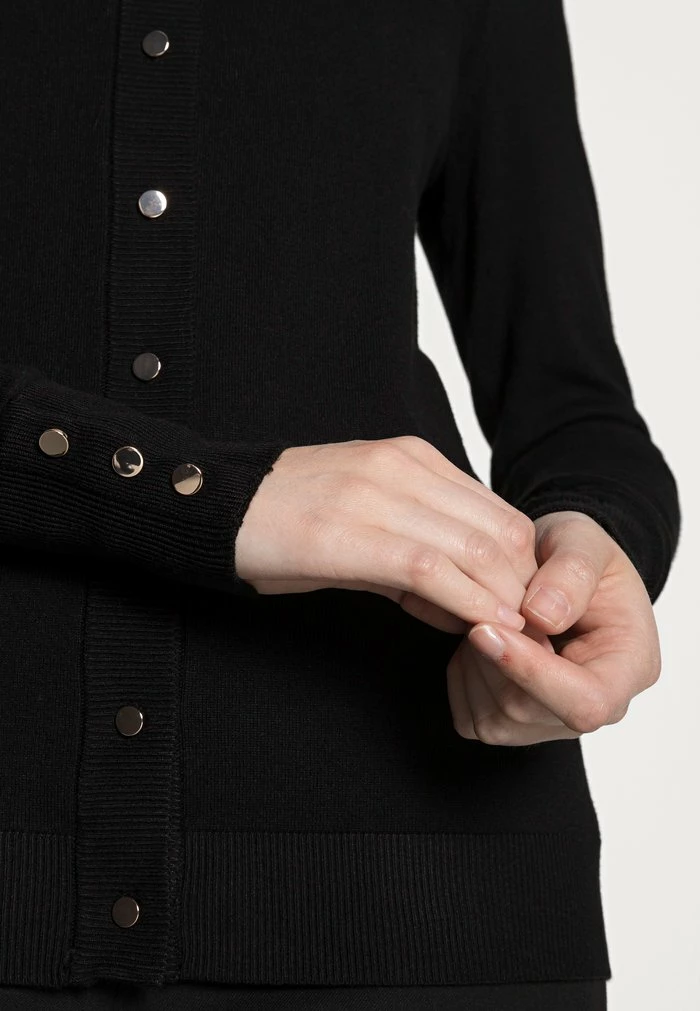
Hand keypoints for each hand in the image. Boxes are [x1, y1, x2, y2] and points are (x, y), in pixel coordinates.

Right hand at [235, 436, 539, 631]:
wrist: (218, 505)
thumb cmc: (290, 518)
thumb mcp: (367, 520)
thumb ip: (420, 553)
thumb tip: (473, 602)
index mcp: (411, 458)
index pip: (497, 511)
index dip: (525, 565)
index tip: (529, 607)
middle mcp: (402, 467)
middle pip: (498, 529)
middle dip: (524, 587)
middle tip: (532, 632)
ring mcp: (376, 495)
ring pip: (474, 547)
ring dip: (504, 599)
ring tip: (517, 637)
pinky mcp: (349, 533)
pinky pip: (431, 569)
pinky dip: (468, 602)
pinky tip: (484, 628)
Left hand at [447, 510, 661, 745]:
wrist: (554, 575)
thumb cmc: (575, 558)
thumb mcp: (582, 540)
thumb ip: (572, 570)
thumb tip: (542, 614)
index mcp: (631, 666)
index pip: (586, 701)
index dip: (531, 672)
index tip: (486, 629)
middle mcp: (597, 707)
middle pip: (527, 710)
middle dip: (491, 658)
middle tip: (482, 608)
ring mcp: (553, 722)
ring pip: (494, 717)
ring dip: (473, 663)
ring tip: (489, 617)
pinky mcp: (511, 727)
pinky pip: (470, 717)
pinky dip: (462, 675)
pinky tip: (479, 641)